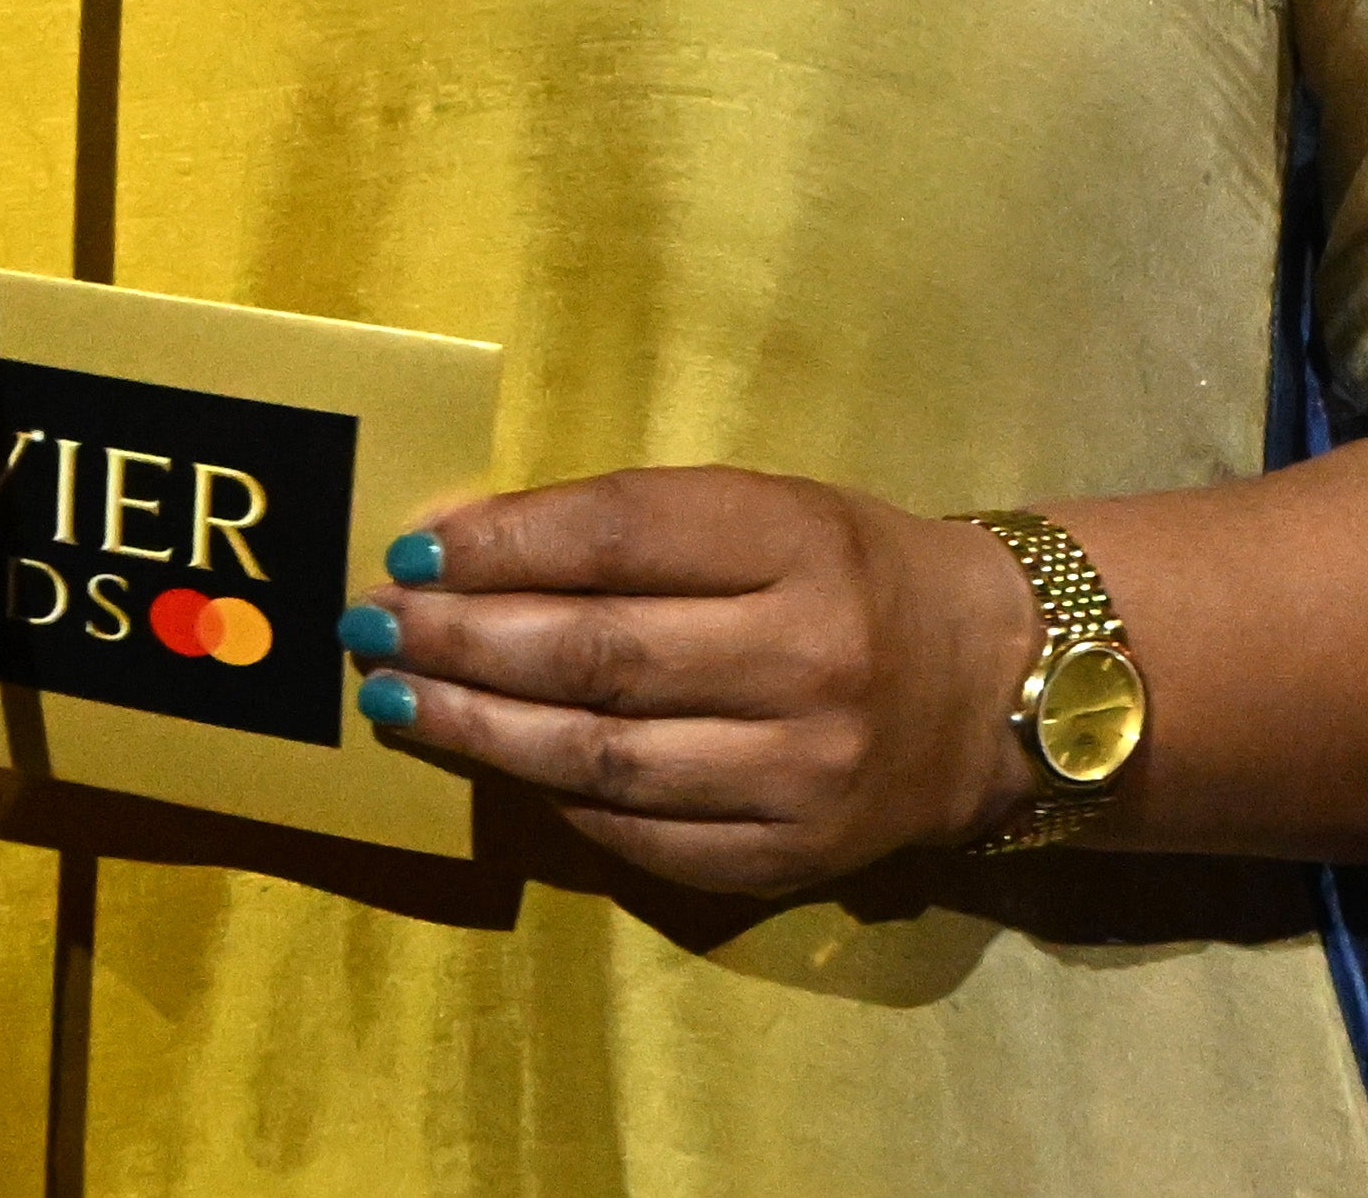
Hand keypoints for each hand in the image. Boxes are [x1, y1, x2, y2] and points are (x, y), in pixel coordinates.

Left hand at [341, 465, 1042, 893]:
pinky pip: (638, 832)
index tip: (412, 547)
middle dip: (463, 640)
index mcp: (803, 542)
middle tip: (374, 627)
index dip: (504, 543)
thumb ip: (636, 529)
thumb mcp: (769, 511)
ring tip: (397, 700)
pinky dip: (551, 796)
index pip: (623, 537)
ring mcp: (801, 771)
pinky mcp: (788, 857)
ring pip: (601, 756)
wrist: (994, 685)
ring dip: (478, 729)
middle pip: (598, 653)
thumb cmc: (851, 573)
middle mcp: (810, 658)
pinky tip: (492, 763)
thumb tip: (466, 549)